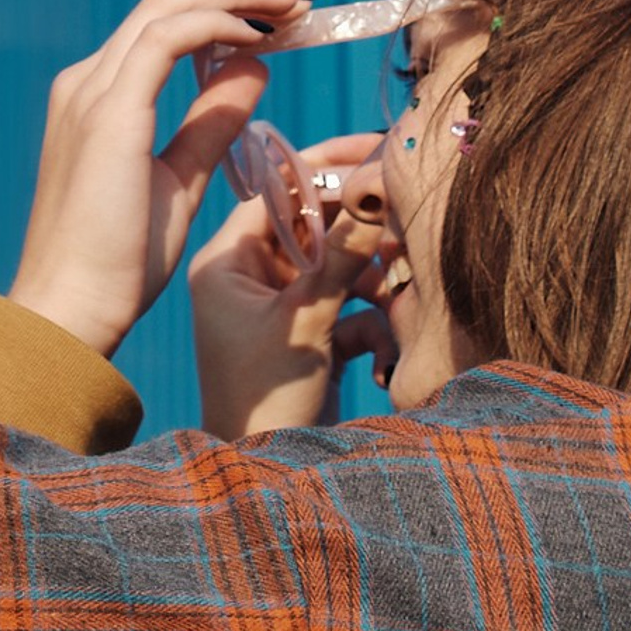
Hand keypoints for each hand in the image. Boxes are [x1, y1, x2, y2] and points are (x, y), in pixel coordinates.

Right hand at [7, 0, 313, 354]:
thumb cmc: (118, 261)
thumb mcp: (179, 180)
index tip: (276, 22)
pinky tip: (255, 38)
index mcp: (95, 100)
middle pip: (164, 4)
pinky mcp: (107, 112)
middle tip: (292, 0)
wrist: (71, 308)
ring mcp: (90, 92)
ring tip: (287, 7)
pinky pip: (165, 39)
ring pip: (165, 9)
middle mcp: (85, 83)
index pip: (161, 28)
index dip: (221, 13)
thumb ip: (210, 124)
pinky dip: (214, 25)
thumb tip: (253, 69)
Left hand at [187, 132, 389, 437]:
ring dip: (372, 281)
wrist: (264, 480)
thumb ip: (341, 259)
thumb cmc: (264, 401)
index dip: (324, 170)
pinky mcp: (305, 340)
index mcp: (227, 263)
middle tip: (404, 216)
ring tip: (400, 287)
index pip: (275, 193)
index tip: (371, 151)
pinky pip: (345, 309)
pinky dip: (369, 323)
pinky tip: (380, 355)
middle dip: (360, 230)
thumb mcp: (306, 322)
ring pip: (337, 269)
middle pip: (312, 229)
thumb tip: (373, 194)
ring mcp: (277, 311)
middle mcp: (247, 280)